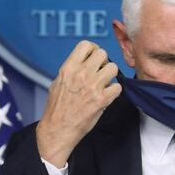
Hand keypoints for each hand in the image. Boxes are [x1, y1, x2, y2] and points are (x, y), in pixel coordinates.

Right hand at [36, 41, 120, 166]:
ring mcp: (93, 87)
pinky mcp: (102, 100)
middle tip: (101, 71)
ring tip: (104, 83)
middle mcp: (81, 74)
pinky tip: (107, 95)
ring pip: (113, 68)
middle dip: (103, 62)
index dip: (93, 49)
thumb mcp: (57, 82)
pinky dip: (114, 91)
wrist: (58, 129)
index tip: (94, 57)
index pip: (86, 45)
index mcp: (68, 68)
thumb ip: (71, 70)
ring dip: (111, 75)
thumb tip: (83, 62)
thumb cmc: (57, 108)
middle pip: (102, 54)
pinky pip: (118, 87)